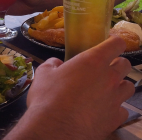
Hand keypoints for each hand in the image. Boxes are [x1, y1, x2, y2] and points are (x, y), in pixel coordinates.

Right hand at [4, 36, 133, 139]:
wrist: (54, 129)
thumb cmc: (47, 97)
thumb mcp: (43, 74)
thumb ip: (52, 64)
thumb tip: (56, 63)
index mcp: (92, 61)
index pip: (116, 44)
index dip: (114, 42)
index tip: (110, 43)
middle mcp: (108, 77)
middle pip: (125, 64)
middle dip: (117, 64)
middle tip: (104, 69)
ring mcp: (114, 98)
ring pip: (128, 87)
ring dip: (119, 85)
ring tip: (106, 90)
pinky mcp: (115, 118)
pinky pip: (122, 109)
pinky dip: (115, 107)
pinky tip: (102, 110)